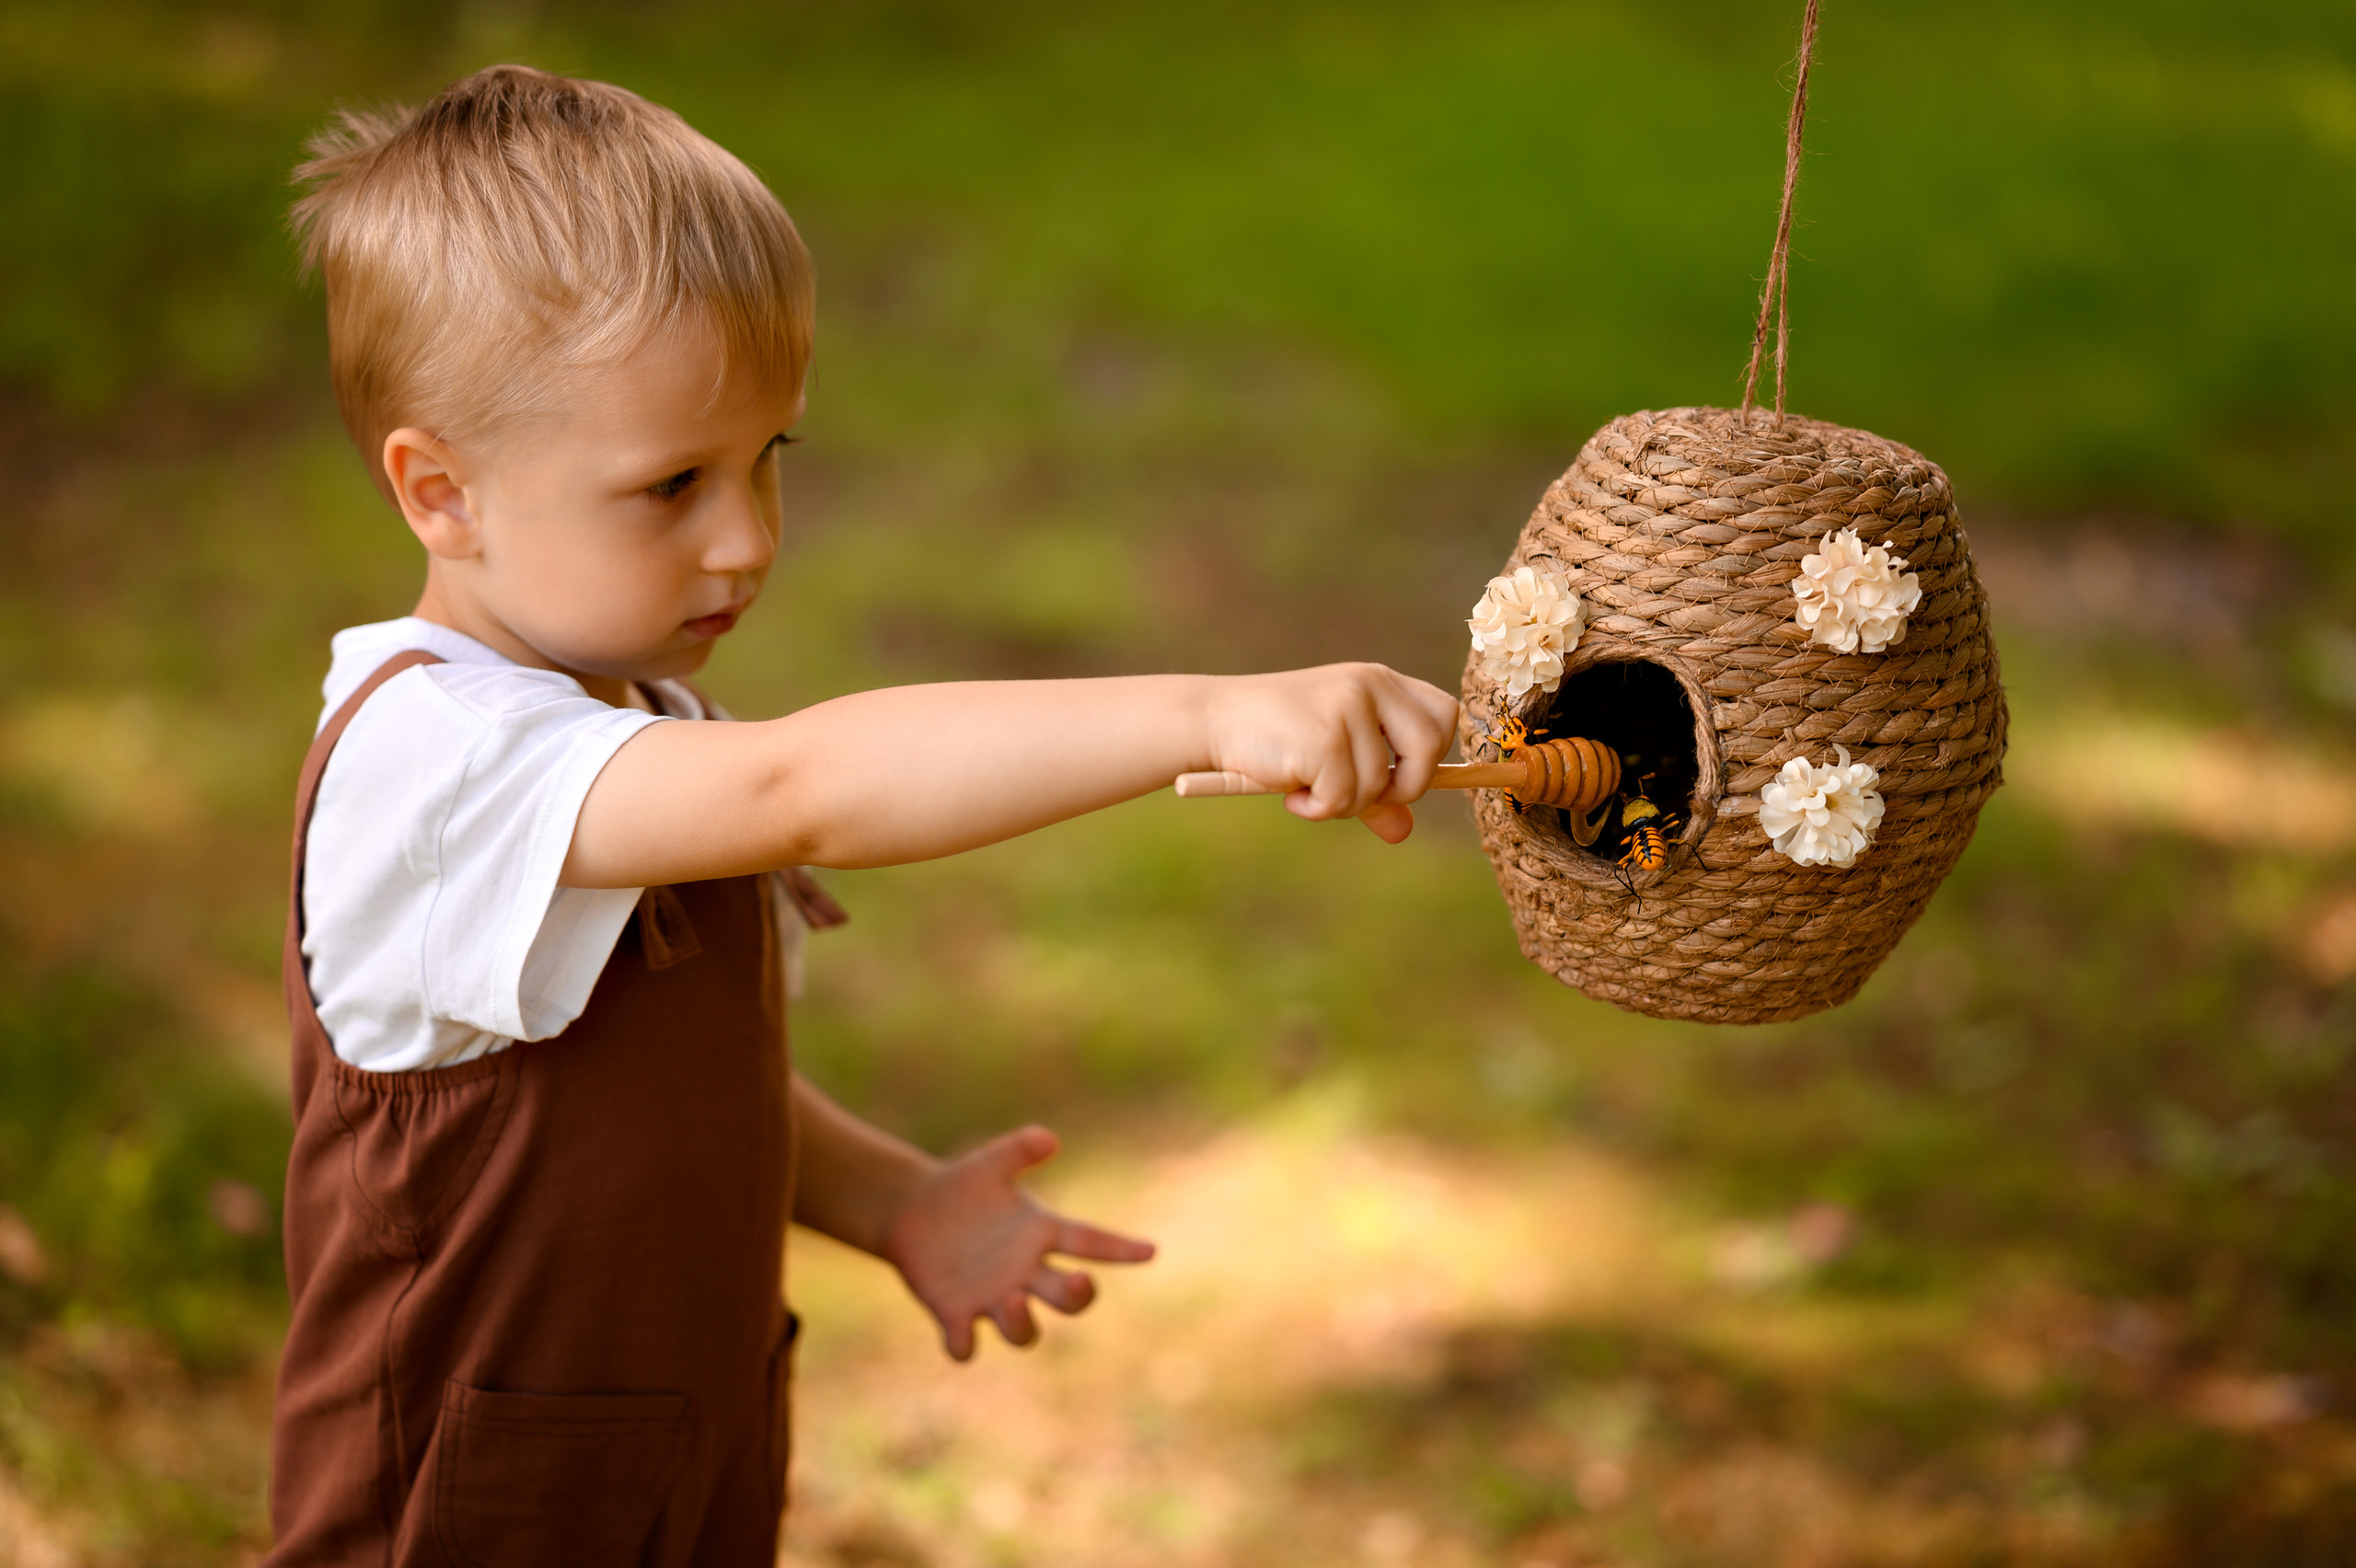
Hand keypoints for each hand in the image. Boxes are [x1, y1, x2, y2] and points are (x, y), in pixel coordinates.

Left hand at [881, 1125, 1155, 1360]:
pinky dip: (965, 1345)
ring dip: (1023, 1322)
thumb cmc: (960, 1186)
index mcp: (1039, 1234)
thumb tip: (1050, 1140)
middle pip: (1068, 1297)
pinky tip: (962, 1333)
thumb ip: (1019, 1149)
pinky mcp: (954, 1313)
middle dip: (1079, 1296)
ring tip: (1010, 1299)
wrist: (911, 1209)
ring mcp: (992, 1299)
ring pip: (1023, 1332)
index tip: (1150, 1250)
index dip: (1119, 1248)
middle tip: (1080, 1281)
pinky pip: (966, 1345)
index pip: (1089, 1242)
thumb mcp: (988, 1163)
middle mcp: (1024, 1273)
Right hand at [1204, 663, 1458, 840]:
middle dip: (1405, 788)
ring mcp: (1346, 709)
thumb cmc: (1279, 736)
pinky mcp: (1323, 739)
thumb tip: (1402, 832)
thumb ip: (1373, 790)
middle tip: (1360, 795)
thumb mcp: (1334, 756)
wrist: (1215, 719)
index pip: (1446, 713)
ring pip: (1378, 786)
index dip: (1433, 754)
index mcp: (1379, 680)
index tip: (1399, 773)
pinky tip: (1291, 792)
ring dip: (1342, 804)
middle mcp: (1368, 686)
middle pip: (1429, 749)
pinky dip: (1316, 809)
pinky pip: (1341, 798)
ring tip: (1306, 787)